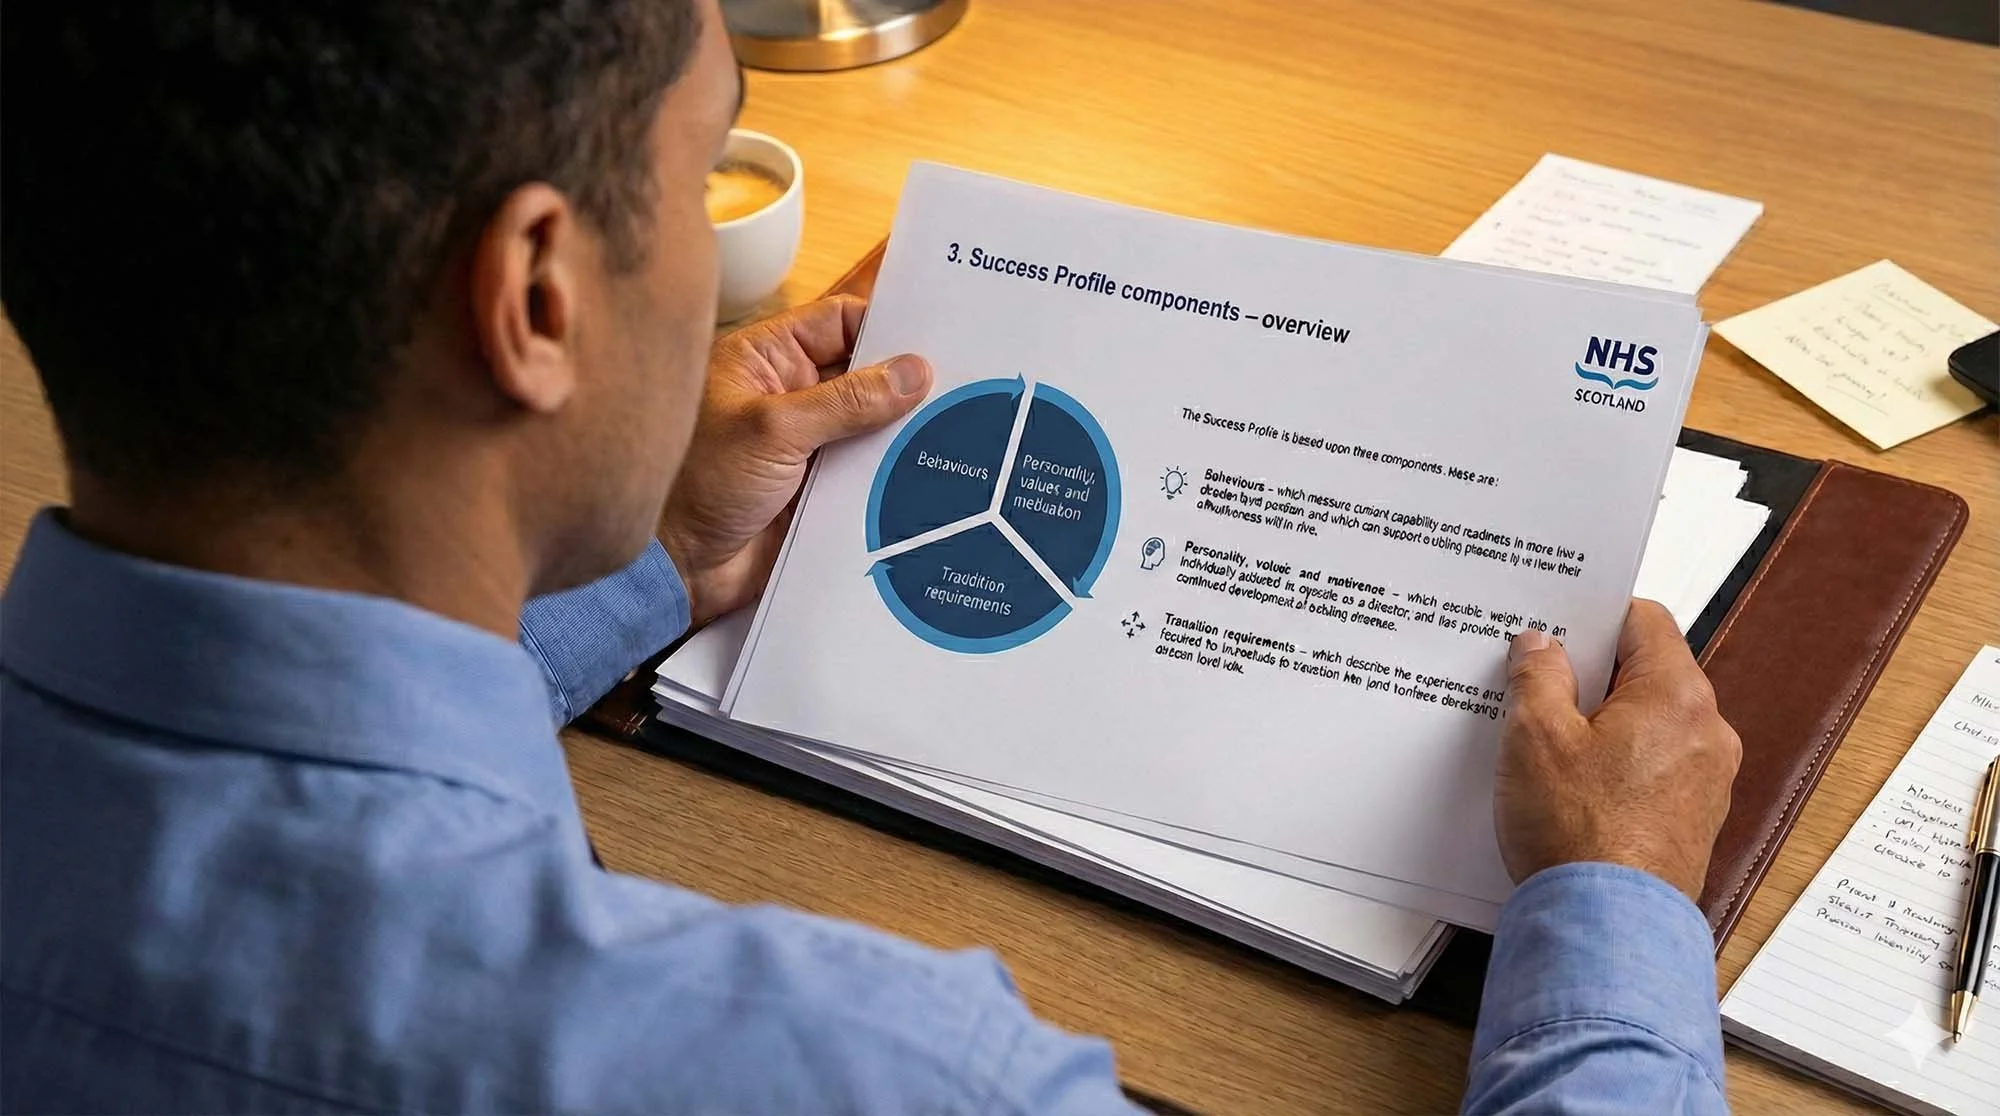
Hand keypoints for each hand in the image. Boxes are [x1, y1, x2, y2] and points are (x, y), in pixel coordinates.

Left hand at [660, 296, 931, 625]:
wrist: (676, 570)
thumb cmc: (698, 486)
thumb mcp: (775, 431)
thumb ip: (848, 401)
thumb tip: (912, 372)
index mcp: (765, 359)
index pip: (838, 321)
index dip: (884, 327)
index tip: (934, 340)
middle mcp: (788, 394)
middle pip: (862, 373)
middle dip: (904, 382)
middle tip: (959, 384)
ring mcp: (805, 443)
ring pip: (871, 425)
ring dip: (903, 431)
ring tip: (960, 427)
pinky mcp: (817, 488)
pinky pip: (866, 470)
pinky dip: (893, 472)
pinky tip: (932, 471)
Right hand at [1493, 599, 1741, 899]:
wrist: (1607, 927)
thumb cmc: (1581, 836)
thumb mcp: (1535, 735)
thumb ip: (1538, 676)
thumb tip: (1541, 647)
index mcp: (1677, 696)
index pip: (1644, 620)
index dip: (1594, 616)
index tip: (1556, 628)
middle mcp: (1706, 733)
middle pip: (1646, 674)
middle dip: (1589, 676)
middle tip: (1536, 687)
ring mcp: (1705, 782)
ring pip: (1647, 725)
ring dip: (1600, 726)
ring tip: (1545, 746)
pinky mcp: (1691, 822)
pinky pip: (1651, 771)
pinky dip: (1614, 768)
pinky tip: (1569, 789)